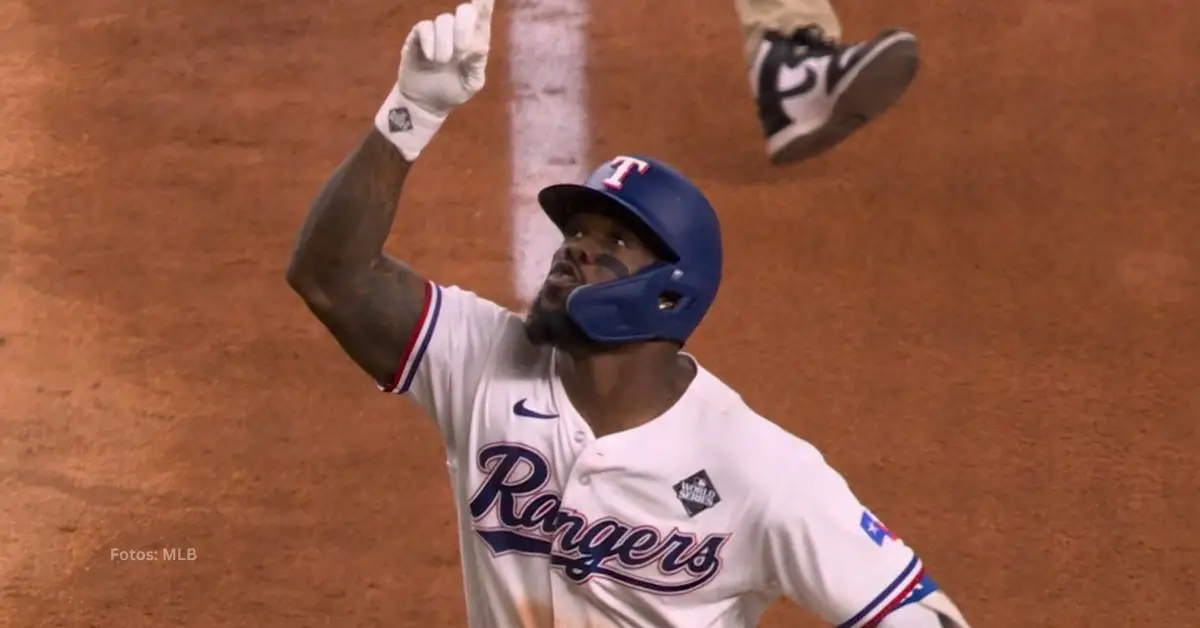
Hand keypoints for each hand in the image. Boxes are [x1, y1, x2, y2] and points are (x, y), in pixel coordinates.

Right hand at [397, 0, 493, 115]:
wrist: (427, 102)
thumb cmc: (453, 90)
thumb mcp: (470, 84)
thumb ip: (476, 66)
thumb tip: (479, 47)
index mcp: (475, 40)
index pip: (482, 17)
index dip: (484, 3)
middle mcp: (458, 31)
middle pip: (464, 10)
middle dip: (464, 26)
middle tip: (462, 49)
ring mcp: (438, 32)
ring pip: (444, 20)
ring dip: (445, 42)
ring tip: (442, 62)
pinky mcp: (419, 36)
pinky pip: (424, 27)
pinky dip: (429, 41)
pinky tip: (431, 58)